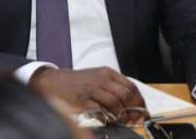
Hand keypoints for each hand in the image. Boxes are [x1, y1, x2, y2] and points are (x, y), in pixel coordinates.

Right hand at [30, 67, 145, 122]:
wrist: (53, 82)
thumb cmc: (75, 82)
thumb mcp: (97, 78)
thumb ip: (113, 88)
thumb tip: (130, 104)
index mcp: (107, 73)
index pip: (131, 86)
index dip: (140, 101)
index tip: (142, 112)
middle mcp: (101, 79)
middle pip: (126, 95)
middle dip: (133, 110)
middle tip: (134, 120)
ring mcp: (92, 89)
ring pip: (116, 103)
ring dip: (121, 116)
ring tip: (121, 122)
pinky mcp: (83, 100)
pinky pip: (101, 110)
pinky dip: (107, 118)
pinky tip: (107, 121)